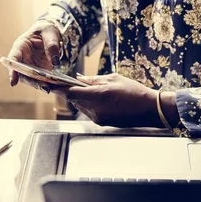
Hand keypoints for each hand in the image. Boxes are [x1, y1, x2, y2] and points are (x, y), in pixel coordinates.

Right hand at [6, 20, 60, 86]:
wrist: (49, 35)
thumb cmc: (46, 31)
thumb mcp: (50, 33)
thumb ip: (52, 45)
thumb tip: (55, 61)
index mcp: (21, 46)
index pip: (13, 59)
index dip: (13, 71)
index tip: (13, 82)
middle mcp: (22, 58)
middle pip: (22, 73)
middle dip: (31, 81)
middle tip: (43, 87)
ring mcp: (29, 66)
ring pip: (30, 78)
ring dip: (39, 84)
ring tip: (48, 88)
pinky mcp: (38, 72)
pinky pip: (40, 79)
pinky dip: (46, 83)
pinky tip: (54, 87)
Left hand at [60, 73, 178, 127]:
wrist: (149, 110)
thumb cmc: (134, 92)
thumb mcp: (113, 79)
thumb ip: (94, 80)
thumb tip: (79, 79)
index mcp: (99, 95)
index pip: (70, 93)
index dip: (58, 88)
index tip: (50, 83)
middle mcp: (96, 109)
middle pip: (74, 100)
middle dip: (70, 91)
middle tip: (68, 82)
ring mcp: (98, 118)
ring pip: (80, 106)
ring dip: (80, 98)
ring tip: (87, 89)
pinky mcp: (101, 123)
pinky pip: (88, 112)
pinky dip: (88, 104)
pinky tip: (96, 98)